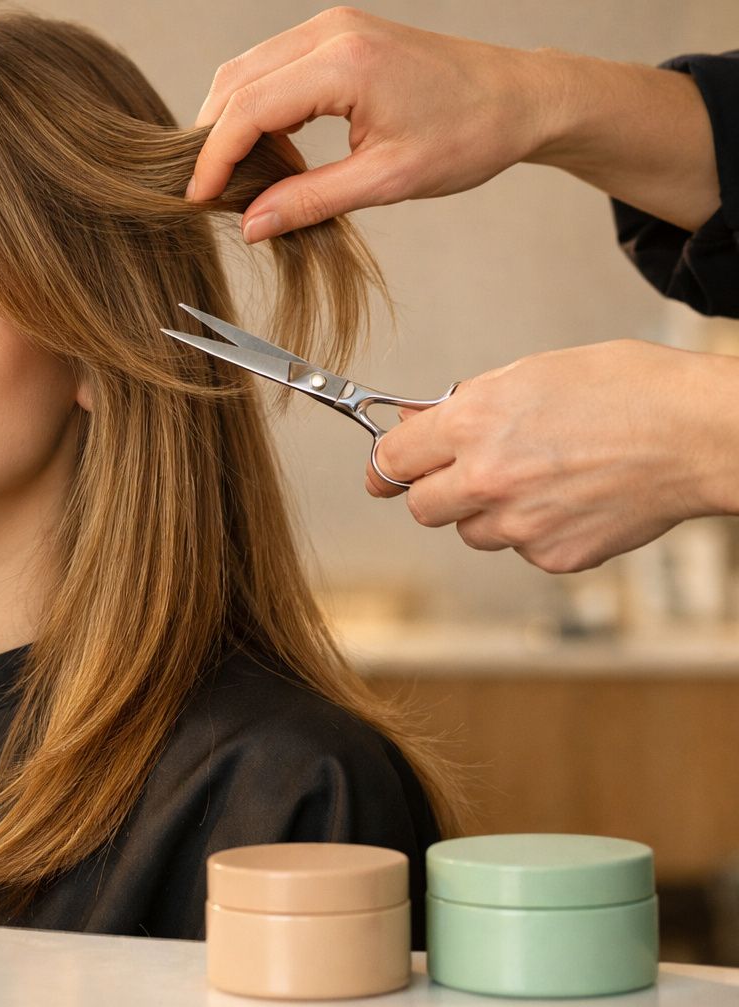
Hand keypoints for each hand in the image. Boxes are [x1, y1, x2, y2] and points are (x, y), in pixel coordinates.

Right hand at [191, 7, 717, 239]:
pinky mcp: (337, 35)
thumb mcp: (388, 181)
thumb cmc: (470, 134)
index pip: (248, 109)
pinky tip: (266, 149)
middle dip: (213, 138)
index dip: (214, 158)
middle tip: (209, 193)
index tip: (198, 200)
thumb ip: (311, 201)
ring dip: (232, 122)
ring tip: (236, 177)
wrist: (522, 96)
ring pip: (247, 71)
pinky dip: (257, 107)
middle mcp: (330, 33)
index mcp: (345, 63)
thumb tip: (251, 226)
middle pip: (235, 81)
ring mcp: (332, 27)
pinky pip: (273, 67)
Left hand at [366, 341, 738, 572]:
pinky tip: (575, 499)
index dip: (386, 465)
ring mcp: (520, 525)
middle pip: (422, 506)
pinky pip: (522, 550)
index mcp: (474, 424)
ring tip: (545, 478)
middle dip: (438, 490)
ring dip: (490, 512)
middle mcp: (487, 479)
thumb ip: (465, 405)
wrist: (700, 435)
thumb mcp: (532, 373)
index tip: (383, 472)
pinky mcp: (554, 556)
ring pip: (473, 532)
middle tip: (471, 473)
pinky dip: (537, 531)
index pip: (393, 459)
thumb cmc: (627, 390)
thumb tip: (414, 423)